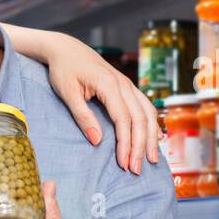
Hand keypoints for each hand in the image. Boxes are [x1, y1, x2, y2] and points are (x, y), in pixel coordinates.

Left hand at [40, 32, 159, 174]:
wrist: (66, 48)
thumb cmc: (63, 69)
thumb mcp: (67, 93)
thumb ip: (82, 116)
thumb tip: (97, 141)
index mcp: (109, 85)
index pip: (123, 119)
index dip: (126, 143)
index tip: (124, 163)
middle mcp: (124, 84)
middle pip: (139, 119)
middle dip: (140, 146)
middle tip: (136, 170)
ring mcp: (128, 85)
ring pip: (147, 113)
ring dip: (150, 137)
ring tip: (151, 159)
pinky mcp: (127, 87)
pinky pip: (145, 106)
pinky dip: (152, 123)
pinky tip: (155, 138)